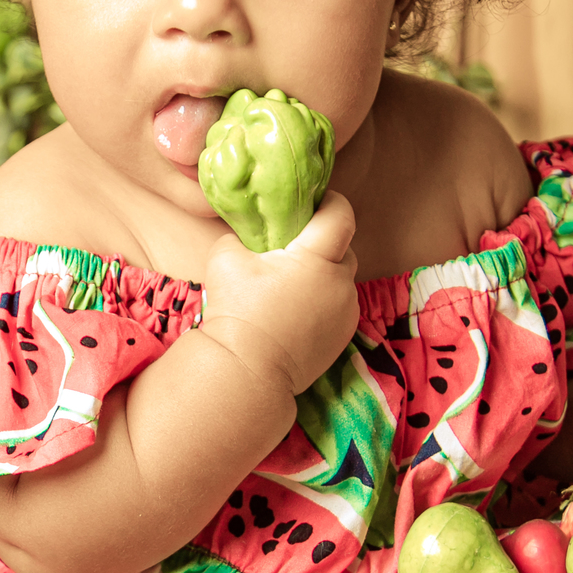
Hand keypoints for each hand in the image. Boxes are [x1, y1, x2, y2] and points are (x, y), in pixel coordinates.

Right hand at [200, 189, 358, 395]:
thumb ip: (241, 234)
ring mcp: (346, 312)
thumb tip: (247, 231)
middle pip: (344, 248)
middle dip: (324, 243)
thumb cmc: (237, 311)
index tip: (314, 201)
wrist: (247, 371)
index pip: (341, 215)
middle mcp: (340, 284)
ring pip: (341, 280)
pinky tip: (297, 310)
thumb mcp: (226, 258)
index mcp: (317, 260)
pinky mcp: (344, 336)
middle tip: (294, 246)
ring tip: (292, 282)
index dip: (331, 202)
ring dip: (323, 275)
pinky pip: (339, 306)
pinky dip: (324, 301)